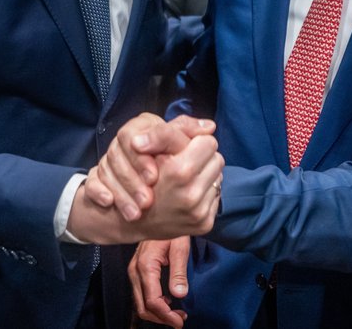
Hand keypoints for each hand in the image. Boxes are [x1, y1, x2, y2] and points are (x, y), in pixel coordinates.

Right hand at [68, 132, 221, 242]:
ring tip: (185, 180)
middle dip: (202, 159)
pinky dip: (205, 193)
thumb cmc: (140, 176)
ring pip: (219, 177)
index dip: (195, 143)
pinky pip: (216, 197)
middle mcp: (191, 196)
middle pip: (218, 159)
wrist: (132, 220)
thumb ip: (179, 130)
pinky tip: (187, 194)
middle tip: (184, 164)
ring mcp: (199, 213)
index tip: (183, 149)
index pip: (208, 142)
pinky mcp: (204, 225)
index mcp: (179, 172)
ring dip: (204, 176)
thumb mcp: (151, 147)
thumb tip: (210, 126)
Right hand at [129, 236, 191, 327]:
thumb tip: (179, 294)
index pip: (153, 300)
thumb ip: (179, 272)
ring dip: (157, 312)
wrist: (160, 214)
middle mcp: (135, 271)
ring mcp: (133, 271)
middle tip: (180, 320)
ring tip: (177, 313)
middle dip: (161, 318)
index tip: (180, 321)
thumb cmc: (172, 228)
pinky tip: (167, 302)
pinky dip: (153, 303)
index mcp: (145, 266)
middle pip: (143, 306)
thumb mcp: (180, 248)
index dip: (166, 315)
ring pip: (140, 303)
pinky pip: (140, 294)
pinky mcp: (135, 271)